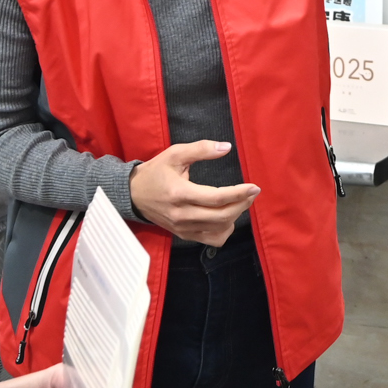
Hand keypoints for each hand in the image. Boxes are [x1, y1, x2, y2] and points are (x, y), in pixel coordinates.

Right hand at [128, 141, 257, 246]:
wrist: (134, 194)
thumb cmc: (156, 172)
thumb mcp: (175, 154)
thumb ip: (201, 149)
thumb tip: (226, 147)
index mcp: (179, 193)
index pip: (217, 197)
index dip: (239, 193)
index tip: (254, 187)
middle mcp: (182, 214)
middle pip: (222, 216)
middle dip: (242, 204)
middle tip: (252, 193)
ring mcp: (183, 228)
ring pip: (219, 230)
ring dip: (235, 216)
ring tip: (241, 202)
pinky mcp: (184, 235)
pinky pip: (211, 240)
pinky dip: (224, 230)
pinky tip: (227, 217)